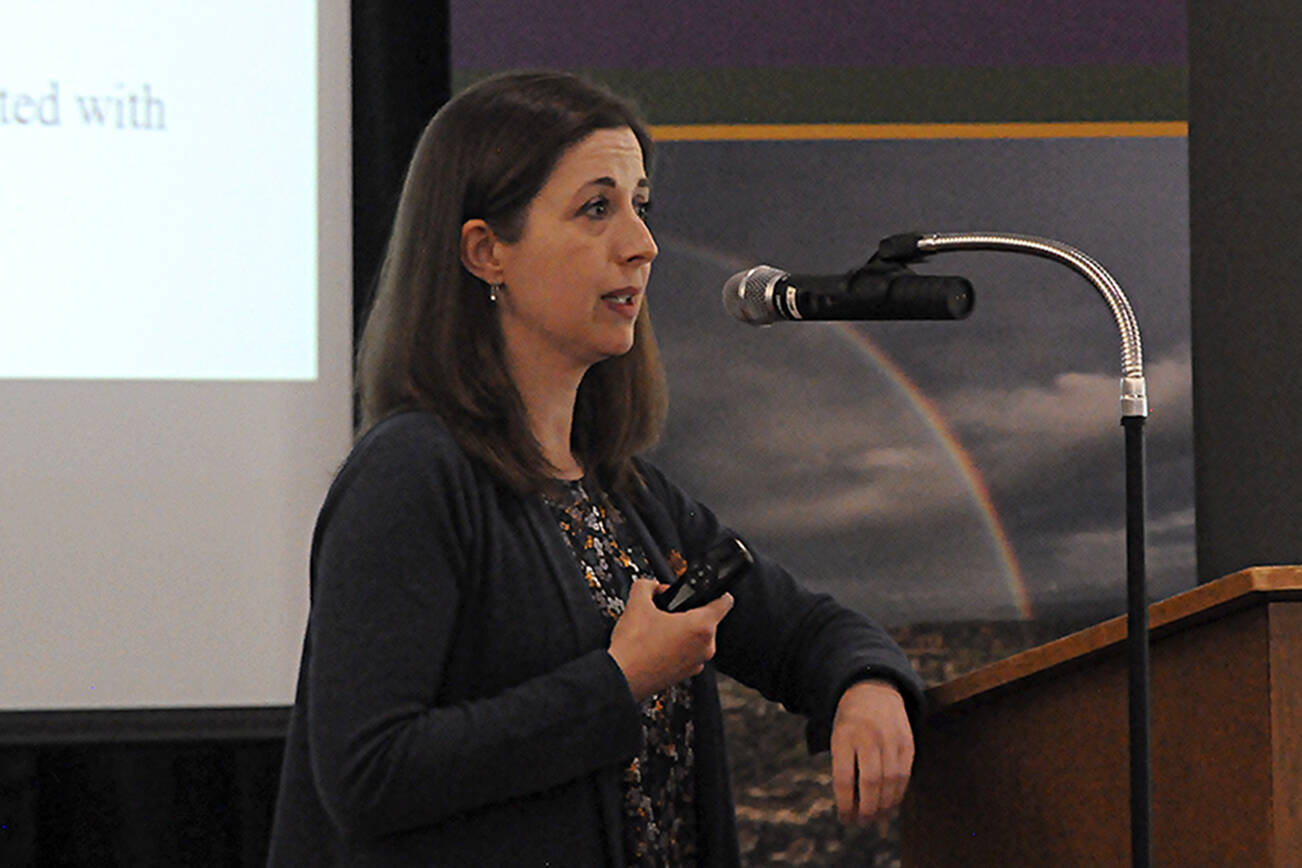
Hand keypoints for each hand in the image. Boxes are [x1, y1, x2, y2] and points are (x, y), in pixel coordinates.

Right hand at [608, 578, 733, 701]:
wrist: (621, 678)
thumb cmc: (633, 648)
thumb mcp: (637, 604)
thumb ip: (648, 585)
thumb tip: (654, 586)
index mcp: (701, 627)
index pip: (724, 602)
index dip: (717, 592)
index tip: (711, 591)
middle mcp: (705, 647)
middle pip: (707, 620)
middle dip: (689, 613)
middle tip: (668, 612)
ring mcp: (697, 663)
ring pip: (697, 639)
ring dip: (683, 632)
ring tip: (659, 631)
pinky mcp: (686, 674)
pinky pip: (688, 654)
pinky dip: (677, 648)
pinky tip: (657, 646)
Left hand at [830, 679, 913, 825]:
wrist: (873, 690)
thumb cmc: (850, 724)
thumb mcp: (838, 740)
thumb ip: (844, 771)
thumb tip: (852, 810)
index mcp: (844, 736)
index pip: (844, 779)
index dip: (845, 804)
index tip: (845, 820)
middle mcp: (868, 737)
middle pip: (871, 782)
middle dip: (867, 809)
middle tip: (862, 823)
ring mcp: (890, 738)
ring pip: (891, 781)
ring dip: (885, 806)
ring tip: (877, 818)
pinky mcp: (907, 741)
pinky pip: (905, 774)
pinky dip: (899, 793)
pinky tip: (891, 803)